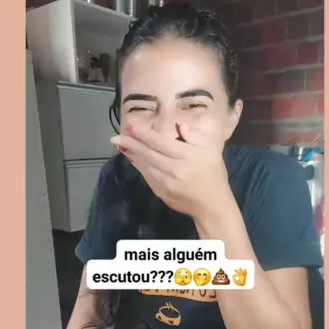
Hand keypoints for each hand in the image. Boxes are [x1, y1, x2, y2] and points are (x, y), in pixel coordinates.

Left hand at [111, 122, 231, 220]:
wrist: (212, 204)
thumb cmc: (213, 173)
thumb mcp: (211, 149)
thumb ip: (194, 135)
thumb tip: (178, 124)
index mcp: (187, 155)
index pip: (160, 142)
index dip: (144, 134)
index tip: (131, 126)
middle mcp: (174, 168)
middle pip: (148, 153)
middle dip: (131, 144)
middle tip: (115, 137)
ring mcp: (166, 183)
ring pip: (145, 165)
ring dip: (131, 155)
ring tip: (120, 145)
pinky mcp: (161, 193)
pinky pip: (147, 177)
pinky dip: (139, 167)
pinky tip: (133, 159)